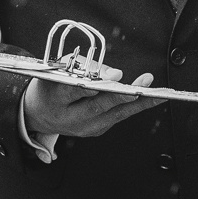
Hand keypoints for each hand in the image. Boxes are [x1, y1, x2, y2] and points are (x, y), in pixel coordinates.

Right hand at [22, 66, 158, 140]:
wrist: (39, 114)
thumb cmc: (50, 86)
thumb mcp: (58, 70)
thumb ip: (84, 67)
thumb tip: (114, 74)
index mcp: (55, 99)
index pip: (73, 91)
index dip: (93, 85)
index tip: (113, 78)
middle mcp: (70, 117)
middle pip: (98, 107)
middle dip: (123, 95)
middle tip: (143, 86)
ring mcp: (83, 128)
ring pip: (114, 115)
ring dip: (138, 104)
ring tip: (158, 94)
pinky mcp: (95, 132)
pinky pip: (116, 118)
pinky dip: (133, 107)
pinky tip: (148, 98)